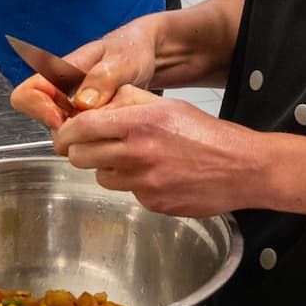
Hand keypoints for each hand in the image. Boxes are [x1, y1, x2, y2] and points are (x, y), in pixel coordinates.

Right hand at [10, 20, 158, 131]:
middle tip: (96, 123)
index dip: (39, 110)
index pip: (24, 95)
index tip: (66, 117)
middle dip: (66, 129)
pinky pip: (79, 135)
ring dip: (82, 134)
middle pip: (42, 120)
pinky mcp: (85, 117)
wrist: (147, 54)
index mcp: (58, 71)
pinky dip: (93, 135)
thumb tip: (81, 104)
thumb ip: (101, 80)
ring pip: (60, 132)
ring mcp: (71, 105)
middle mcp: (60, 89)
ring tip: (110, 122)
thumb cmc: (131, 49)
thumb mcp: (120, 61)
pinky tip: (112, 126)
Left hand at [54, 86, 261, 217]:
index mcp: (138, 123)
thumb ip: (129, 101)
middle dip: (80, 150)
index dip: (66, 131)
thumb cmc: (206, 133)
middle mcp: (136, 154)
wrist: (241, 168)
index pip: (81, 127)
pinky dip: (134, 184)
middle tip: (91, 145)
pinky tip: (157, 174)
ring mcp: (143, 183)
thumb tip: (97, 101)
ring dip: (108, 167)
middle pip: (79, 157)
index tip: (64, 132)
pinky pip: (128, 193)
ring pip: (101, 177)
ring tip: (134, 158)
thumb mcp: (167, 105)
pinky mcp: (152, 204)